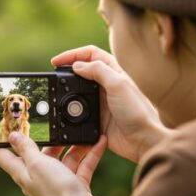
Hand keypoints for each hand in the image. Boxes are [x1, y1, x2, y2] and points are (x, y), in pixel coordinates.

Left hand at [0, 132, 108, 195]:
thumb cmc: (55, 193)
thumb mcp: (37, 164)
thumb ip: (26, 149)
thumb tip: (13, 136)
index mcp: (22, 172)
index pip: (2, 156)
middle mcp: (37, 176)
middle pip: (37, 152)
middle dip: (45, 137)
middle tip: (49, 119)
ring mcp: (57, 180)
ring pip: (63, 156)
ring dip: (73, 144)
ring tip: (81, 129)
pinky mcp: (74, 184)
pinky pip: (81, 164)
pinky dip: (89, 154)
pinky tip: (99, 141)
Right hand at [52, 46, 171, 162]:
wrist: (142, 141)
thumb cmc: (137, 112)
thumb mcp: (118, 85)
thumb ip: (98, 71)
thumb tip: (77, 65)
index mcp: (113, 72)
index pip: (90, 54)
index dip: (73, 54)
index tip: (55, 62)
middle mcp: (106, 85)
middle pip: (81, 71)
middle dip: (66, 71)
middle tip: (53, 76)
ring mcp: (100, 102)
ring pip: (77, 91)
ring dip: (66, 91)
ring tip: (55, 93)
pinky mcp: (95, 118)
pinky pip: (77, 111)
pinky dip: (69, 109)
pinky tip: (63, 111)